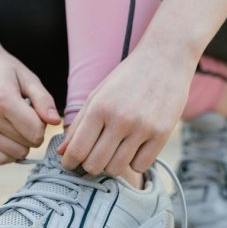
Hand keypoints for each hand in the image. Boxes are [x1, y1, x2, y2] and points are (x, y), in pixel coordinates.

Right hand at [0, 45, 60, 163]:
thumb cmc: (3, 69)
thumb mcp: (28, 78)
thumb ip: (44, 100)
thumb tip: (56, 122)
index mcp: (2, 100)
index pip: (35, 132)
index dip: (42, 125)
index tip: (36, 113)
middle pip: (27, 145)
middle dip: (32, 133)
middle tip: (25, 116)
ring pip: (15, 155)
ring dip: (22, 144)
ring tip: (16, 124)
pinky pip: (0, 158)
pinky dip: (9, 152)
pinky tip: (9, 135)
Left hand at [58, 52, 195, 175]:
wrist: (165, 59)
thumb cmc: (127, 78)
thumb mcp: (98, 95)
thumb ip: (79, 124)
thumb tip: (62, 153)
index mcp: (99, 108)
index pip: (77, 149)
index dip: (69, 162)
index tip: (70, 164)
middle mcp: (120, 119)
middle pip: (95, 164)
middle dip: (90, 165)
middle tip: (93, 157)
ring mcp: (143, 128)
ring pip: (117, 168)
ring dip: (111, 164)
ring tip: (114, 151)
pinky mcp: (162, 133)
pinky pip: (141, 166)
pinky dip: (134, 162)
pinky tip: (134, 149)